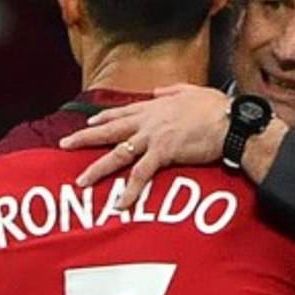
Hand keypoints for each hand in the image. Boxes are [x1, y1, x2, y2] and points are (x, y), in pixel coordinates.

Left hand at [59, 84, 230, 207]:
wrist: (231, 121)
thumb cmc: (217, 107)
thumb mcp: (192, 90)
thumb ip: (171, 90)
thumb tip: (158, 91)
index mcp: (155, 106)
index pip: (123, 111)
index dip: (104, 117)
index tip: (88, 122)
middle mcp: (149, 120)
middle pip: (110, 129)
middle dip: (85, 137)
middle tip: (64, 144)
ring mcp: (154, 136)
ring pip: (118, 153)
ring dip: (98, 169)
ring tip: (81, 182)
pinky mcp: (163, 153)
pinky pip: (142, 174)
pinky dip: (131, 190)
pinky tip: (121, 204)